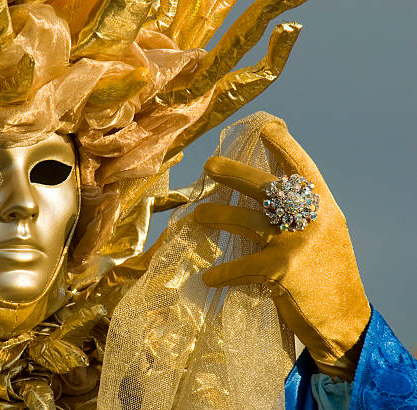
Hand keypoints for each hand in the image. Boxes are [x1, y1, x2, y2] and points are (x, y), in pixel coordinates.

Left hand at [197, 118, 369, 379]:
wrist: (345, 318)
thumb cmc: (328, 274)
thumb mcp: (324, 233)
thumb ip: (301, 211)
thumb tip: (267, 186)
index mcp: (323, 206)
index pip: (302, 167)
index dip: (284, 145)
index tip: (266, 125)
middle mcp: (312, 219)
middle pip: (268, 186)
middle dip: (235, 173)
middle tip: (209, 164)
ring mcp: (296, 243)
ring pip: (246, 220)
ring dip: (216, 215)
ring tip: (196, 216)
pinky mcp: (281, 269)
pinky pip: (241, 265)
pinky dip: (222, 273)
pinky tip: (207, 277)